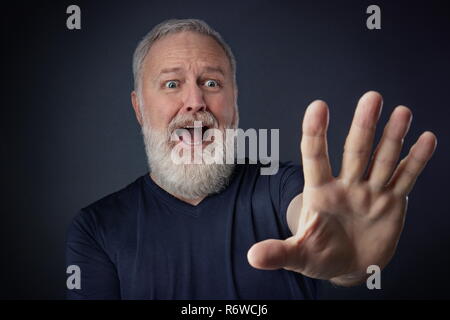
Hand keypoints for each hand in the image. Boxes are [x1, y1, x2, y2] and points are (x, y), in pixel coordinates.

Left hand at [247, 91, 436, 285]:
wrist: (348, 266)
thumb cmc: (319, 256)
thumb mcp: (298, 256)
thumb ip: (278, 253)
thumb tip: (252, 257)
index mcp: (320, 192)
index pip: (315, 158)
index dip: (316, 134)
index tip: (318, 106)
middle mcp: (346, 185)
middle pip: (355, 151)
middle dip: (363, 125)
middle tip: (371, 97)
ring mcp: (370, 192)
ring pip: (383, 159)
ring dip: (393, 136)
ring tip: (402, 112)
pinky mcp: (392, 202)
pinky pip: (404, 177)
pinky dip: (416, 160)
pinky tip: (426, 139)